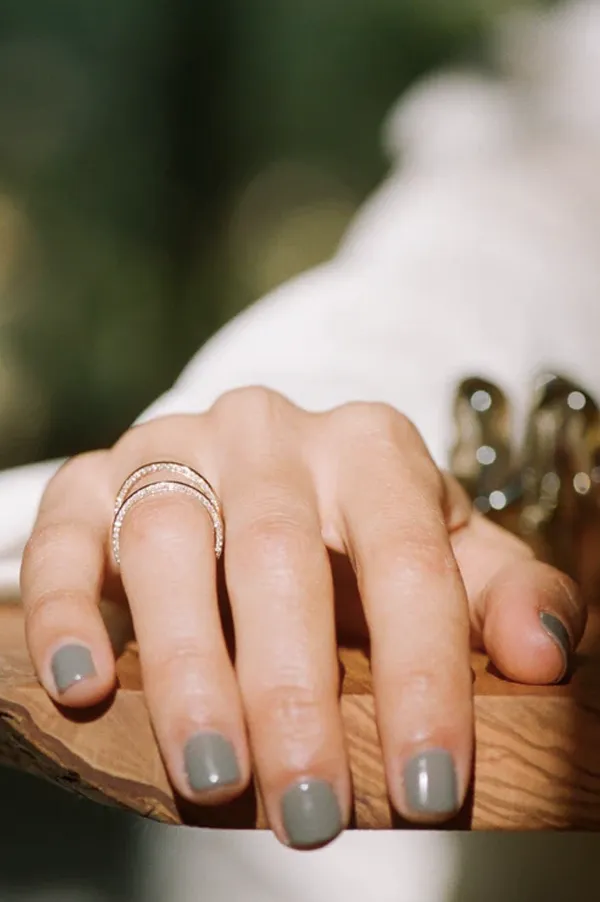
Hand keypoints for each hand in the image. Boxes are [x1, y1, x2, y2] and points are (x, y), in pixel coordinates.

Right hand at [20, 388, 584, 848]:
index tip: (429, 788)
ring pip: (168, 541)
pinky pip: (69, 532)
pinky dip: (67, 610)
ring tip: (211, 773)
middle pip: (278, 553)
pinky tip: (83, 687)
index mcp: (369, 449)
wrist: (253, 481)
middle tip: (310, 811)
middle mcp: (269, 433)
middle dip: (294, 692)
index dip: (425, 675)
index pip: (407, 557)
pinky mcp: (98, 479)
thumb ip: (505, 594)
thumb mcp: (444, 555)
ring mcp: (175, 447)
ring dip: (189, 664)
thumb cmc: (356, 539)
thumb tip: (546, 654)